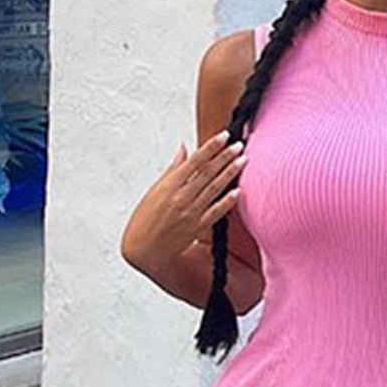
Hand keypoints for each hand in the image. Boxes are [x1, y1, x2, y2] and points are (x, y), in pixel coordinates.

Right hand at [120, 132, 246, 272]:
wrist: (144, 249)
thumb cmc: (145, 220)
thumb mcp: (155, 190)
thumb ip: (173, 169)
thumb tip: (184, 149)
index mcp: (169, 185)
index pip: (195, 161)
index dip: (211, 147)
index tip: (224, 136)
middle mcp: (182, 197)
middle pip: (208, 172)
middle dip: (225, 157)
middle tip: (239, 145)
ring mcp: (191, 213)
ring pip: (214, 189)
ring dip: (230, 173)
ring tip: (242, 160)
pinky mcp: (198, 227)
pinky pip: (216, 212)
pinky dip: (227, 201)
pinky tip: (238, 191)